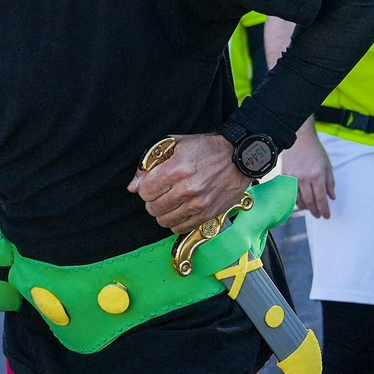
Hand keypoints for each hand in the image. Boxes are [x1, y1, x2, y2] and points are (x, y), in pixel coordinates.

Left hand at [128, 133, 248, 235]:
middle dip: (152, 200)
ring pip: (164, 220)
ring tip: (170, 202)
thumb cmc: (207, 148)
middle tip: (160, 192)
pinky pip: (180, 228)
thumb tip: (133, 186)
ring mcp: (199, 204)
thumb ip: (150, 163)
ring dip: (163, 212)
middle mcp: (188, 189)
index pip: (145, 191)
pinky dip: (176, 221)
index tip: (151, 184)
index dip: (144, 187)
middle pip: (153, 207)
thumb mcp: (176, 145)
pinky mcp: (208, 214)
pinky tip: (180, 210)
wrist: (240, 157)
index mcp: (178, 168)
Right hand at [285, 124, 334, 218]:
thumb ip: (330, 183)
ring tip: (310, 209)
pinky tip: (299, 202)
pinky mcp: (285, 175)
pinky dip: (294, 199)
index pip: (321, 198)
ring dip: (305, 207)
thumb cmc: (315, 151)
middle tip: (318, 215)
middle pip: (309, 201)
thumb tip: (332, 197)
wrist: (300, 139)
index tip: (326, 216)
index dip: (324, 209)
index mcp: (317, 175)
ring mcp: (293, 177)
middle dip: (315, 211)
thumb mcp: (328, 165)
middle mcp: (304, 178)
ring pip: (298, 199)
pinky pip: (289, 192)